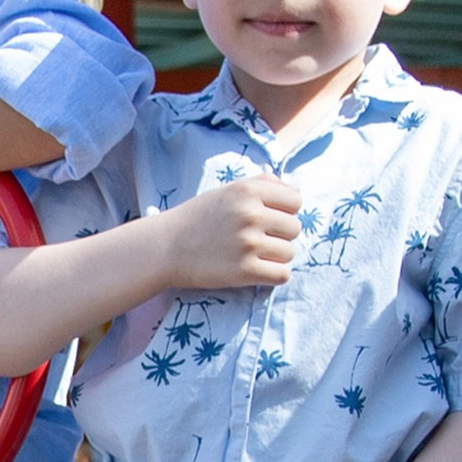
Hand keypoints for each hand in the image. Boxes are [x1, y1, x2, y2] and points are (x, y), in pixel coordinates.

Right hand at [165, 177, 300, 288]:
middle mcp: (251, 214)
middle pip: (294, 228)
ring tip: (253, 255)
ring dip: (276, 256)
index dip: (286, 211)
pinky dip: (273, 275)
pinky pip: (282, 275)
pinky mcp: (245, 271)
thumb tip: (295, 190)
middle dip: (280, 235)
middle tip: (259, 240)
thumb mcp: (227, 191)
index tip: (270, 219)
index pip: (296, 200)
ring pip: (289, 253)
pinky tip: (257, 271)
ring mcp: (249, 244)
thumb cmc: (197, 218)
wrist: (166, 247)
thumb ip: (261, 185)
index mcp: (248, 191)